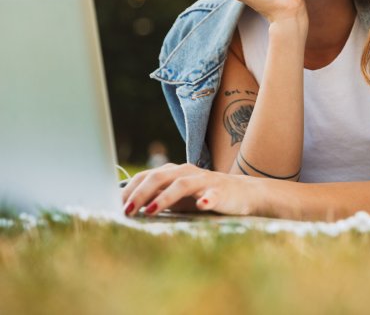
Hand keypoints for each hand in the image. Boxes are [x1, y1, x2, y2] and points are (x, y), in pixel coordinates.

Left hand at [121, 163, 259, 216]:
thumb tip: (123, 208)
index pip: (146, 176)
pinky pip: (213, 194)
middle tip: (126, 210)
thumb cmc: (203, 196)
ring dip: (164, 197)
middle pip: (160, 176)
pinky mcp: (222, 191)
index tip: (112, 206)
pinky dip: (207, 199)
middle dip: (140, 193)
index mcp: (173, 172)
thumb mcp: (177, 198)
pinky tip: (202, 205)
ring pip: (182, 184)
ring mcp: (205, 180)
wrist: (242, 194)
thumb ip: (154, 199)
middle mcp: (187, 172)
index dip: (129, 190)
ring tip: (150, 210)